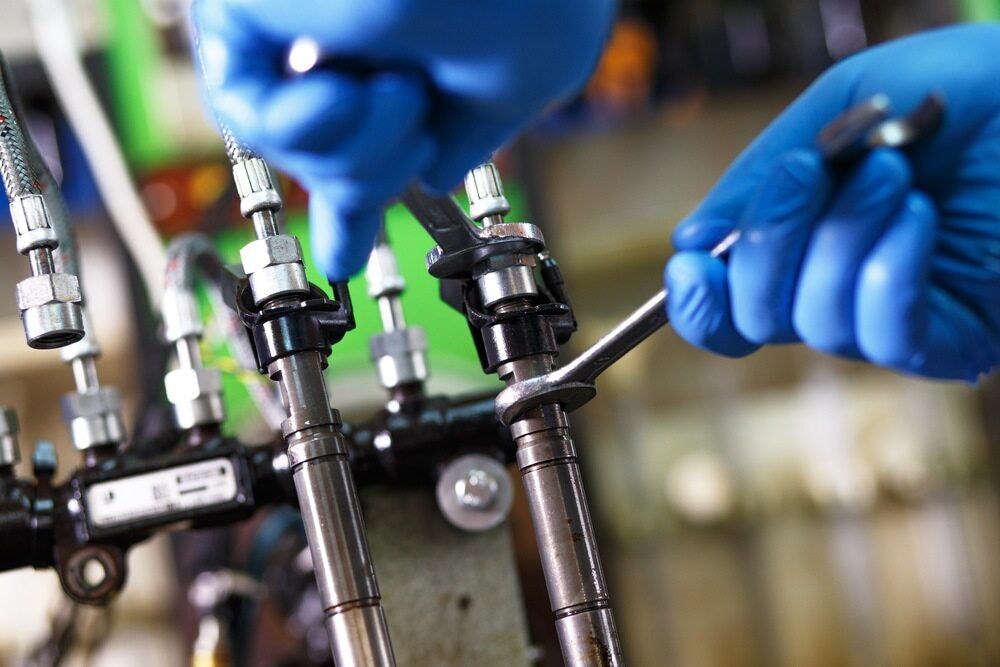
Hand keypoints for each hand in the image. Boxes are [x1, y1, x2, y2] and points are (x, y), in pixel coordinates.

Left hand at [193, 0, 614, 278]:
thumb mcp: (515, 90)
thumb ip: (463, 137)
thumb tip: (433, 171)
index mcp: (409, 41)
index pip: (368, 134)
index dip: (356, 199)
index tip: (346, 249)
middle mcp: (349, 29)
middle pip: (327, 159)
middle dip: (369, 179)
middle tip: (410, 149)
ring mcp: (298, 21)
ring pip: (293, 149)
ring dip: (358, 151)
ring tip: (403, 92)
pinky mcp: (246, 9)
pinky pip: (256, 118)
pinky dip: (318, 126)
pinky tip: (362, 85)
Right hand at [665, 24, 999, 381]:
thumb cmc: (947, 92)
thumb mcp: (834, 111)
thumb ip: (757, 174)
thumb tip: (689, 243)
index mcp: (797, 250)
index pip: (727, 308)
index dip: (698, 298)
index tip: (692, 258)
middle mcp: (833, 293)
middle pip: (755, 318)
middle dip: (769, 242)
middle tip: (809, 169)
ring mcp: (889, 318)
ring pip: (817, 322)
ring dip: (841, 240)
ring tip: (889, 170)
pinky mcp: (950, 337)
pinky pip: (886, 335)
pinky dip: (887, 273)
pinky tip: (915, 214)